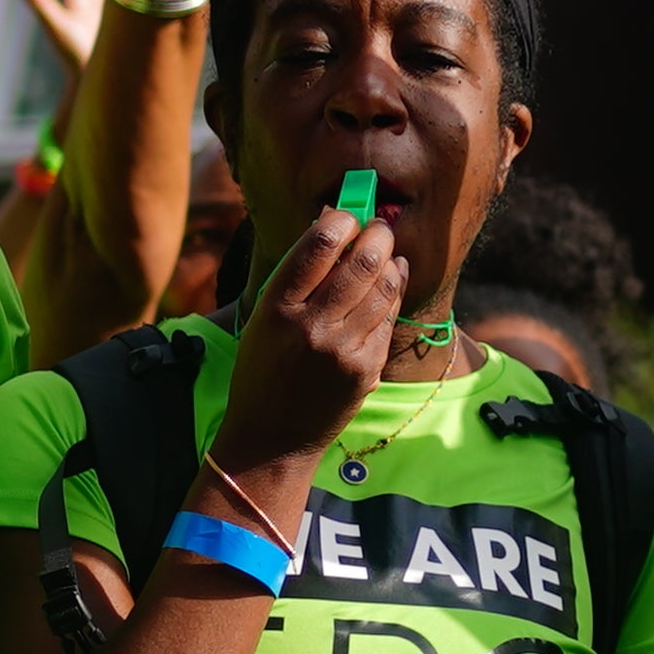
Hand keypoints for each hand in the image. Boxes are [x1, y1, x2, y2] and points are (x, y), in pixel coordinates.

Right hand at [208, 206, 403, 478]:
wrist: (272, 438)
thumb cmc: (263, 369)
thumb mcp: (262, 320)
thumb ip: (295, 278)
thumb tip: (330, 225)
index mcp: (276, 308)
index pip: (317, 246)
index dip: (341, 221)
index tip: (349, 215)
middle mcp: (310, 327)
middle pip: (361, 262)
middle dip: (377, 235)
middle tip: (380, 227)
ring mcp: (342, 350)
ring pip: (383, 289)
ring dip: (391, 263)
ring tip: (388, 254)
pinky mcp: (366, 369)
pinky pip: (387, 320)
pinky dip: (391, 296)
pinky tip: (389, 285)